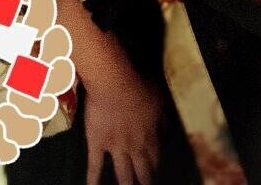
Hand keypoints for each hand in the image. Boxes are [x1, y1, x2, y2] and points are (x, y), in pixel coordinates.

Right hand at [83, 64, 166, 184]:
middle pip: (142, 171)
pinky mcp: (97, 144)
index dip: (155, 165)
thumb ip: (162, 118)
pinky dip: (93, 179)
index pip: (155, 158)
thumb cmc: (138, 87)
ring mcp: (115, 148)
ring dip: (126, 184)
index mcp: (150, 136)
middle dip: (145, 181)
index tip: (155, 171)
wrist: (115, 85)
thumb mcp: (158, 100)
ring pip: (123, 174)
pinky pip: (94, 165)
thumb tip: (167, 130)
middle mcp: (135, 147)